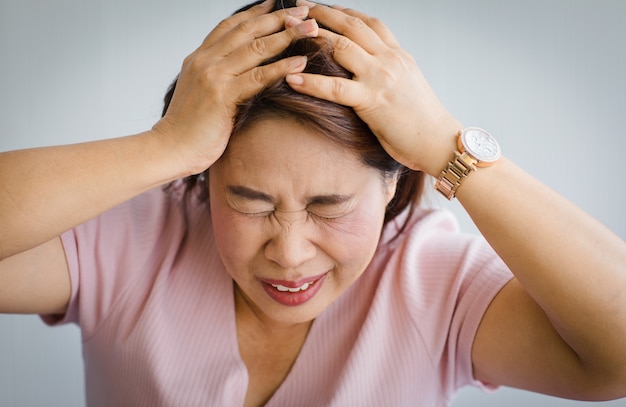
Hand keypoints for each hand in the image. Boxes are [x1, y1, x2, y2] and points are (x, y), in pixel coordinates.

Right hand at [152, 1, 318, 175]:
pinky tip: (301, 61)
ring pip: (256, 48)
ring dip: (286, 36)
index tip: (276, 4)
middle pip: (247, 30)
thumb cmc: (187, 128)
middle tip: (303, 12)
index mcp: (199, 58)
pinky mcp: (224, 95)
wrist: (170, 148)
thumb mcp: (199, 93)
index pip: (230, 26)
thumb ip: (215, 78)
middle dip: (278, 18)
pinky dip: (282, 67)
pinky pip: (259, 76)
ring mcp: (214, 76)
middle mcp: (206, 61)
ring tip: (310, 29)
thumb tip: (237, 74)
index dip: (255, 13)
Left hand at [286, 1, 460, 175]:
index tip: (325, 7)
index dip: (345, 11)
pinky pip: (335, 87)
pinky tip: (292, 78)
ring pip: (341, 46)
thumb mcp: (408, 85)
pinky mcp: (371, 101)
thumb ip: (389, 72)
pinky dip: (311, 82)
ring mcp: (380, 77)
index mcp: (398, 55)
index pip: (369, 23)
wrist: (438, 140)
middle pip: (352, 25)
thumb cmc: (422, 120)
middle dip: (322, 13)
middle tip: (299, 7)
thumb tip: (370, 72)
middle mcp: (389, 60)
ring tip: (288, 32)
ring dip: (312, 36)